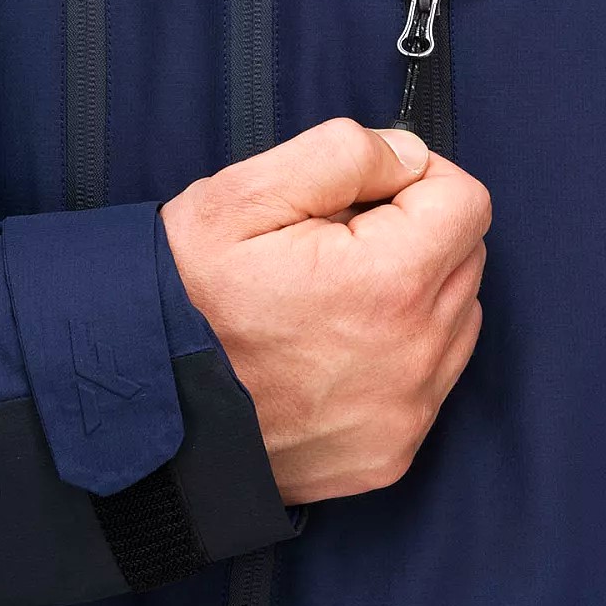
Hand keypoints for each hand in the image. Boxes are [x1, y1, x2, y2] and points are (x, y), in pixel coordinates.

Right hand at [160, 118, 489, 504]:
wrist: (140, 408)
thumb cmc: (183, 298)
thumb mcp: (244, 195)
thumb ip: (345, 154)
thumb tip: (411, 158)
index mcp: (387, 284)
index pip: (466, 203)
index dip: (421, 179)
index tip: (372, 190)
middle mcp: (412, 356)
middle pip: (466, 257)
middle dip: (417, 232)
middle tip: (341, 239)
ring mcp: (405, 413)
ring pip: (457, 317)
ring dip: (418, 291)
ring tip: (339, 293)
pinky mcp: (391, 451)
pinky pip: (433, 378)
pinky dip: (404, 350)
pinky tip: (341, 344)